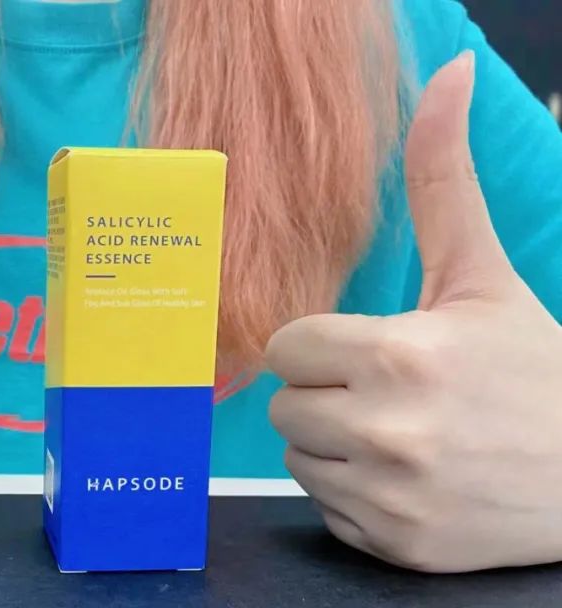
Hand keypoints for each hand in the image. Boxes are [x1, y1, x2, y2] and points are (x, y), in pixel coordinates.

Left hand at [266, 51, 561, 572]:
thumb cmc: (532, 369)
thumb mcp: (481, 273)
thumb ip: (442, 179)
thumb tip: (443, 74)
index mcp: (398, 354)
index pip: (287, 347)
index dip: (320, 346)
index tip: (366, 349)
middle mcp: (387, 430)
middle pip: (284, 406)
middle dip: (325, 393)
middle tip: (388, 391)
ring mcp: (391, 497)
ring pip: (300, 460)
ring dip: (337, 446)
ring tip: (402, 433)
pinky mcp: (396, 547)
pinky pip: (328, 510)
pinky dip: (358, 497)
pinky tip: (411, 479)